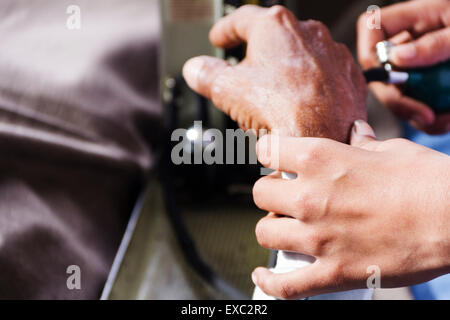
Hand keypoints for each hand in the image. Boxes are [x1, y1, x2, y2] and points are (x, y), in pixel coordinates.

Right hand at [183, 5, 366, 142]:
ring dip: (283, 73)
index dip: (225, 31)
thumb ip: (207, 75)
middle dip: (255, 58)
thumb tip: (196, 69)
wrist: (325, 139)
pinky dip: (308, 86)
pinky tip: (297, 106)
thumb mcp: (228, 91)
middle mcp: (307, 32)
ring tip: (271, 100)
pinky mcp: (347, 77)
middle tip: (243, 80)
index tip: (220, 39)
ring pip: (299, 57)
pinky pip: (322, 76)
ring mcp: (332, 54)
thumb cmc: (283, 111)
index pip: (241, 19)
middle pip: (272, 40)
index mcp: (274, 27)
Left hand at [251, 120, 449, 298]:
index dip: (270, 155)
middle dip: (271, 193)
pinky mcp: (334, 272)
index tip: (277, 160)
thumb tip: (356, 133)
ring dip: (272, 229)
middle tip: (287, 196)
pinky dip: (269, 281)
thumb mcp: (392, 150)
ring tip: (286, 227)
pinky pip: (286, 285)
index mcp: (320, 160)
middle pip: (260, 193)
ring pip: (264, 233)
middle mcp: (311, 197)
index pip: (268, 151)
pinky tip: (263, 273)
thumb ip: (363, 144)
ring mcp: (319, 238)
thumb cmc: (428, 180)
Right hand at [357, 0, 449, 133]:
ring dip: (418, 114)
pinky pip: (422, 105)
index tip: (389, 74)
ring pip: (401, 94)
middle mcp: (414, 43)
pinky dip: (435, 118)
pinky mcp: (434, 86)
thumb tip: (397, 59)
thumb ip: (435, 42)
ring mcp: (423, 66)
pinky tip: (449, 120)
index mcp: (418, 18)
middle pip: (382, 71)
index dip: (371, 51)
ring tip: (444, 121)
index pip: (374, 28)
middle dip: (398, 98)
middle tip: (423, 114)